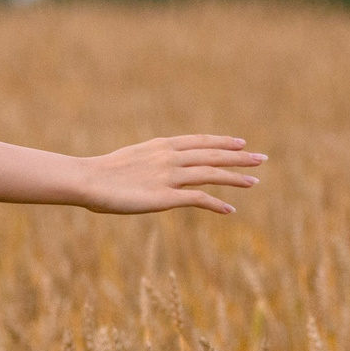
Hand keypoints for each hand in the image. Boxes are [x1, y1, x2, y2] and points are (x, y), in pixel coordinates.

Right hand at [76, 135, 265, 215]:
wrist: (88, 180)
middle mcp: (170, 157)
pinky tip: (230, 209)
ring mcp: (170, 176)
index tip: (241, 142)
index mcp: (162, 145)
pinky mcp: (166, 197)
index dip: (222, 141)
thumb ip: (148, 160)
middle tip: (261, 158)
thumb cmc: (101, 173)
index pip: (200, 141)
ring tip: (254, 181)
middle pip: (213, 154)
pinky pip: (199, 199)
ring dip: (235, 177)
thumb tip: (153, 166)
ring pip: (212, 173)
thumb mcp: (130, 159)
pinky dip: (217, 203)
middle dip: (239, 156)